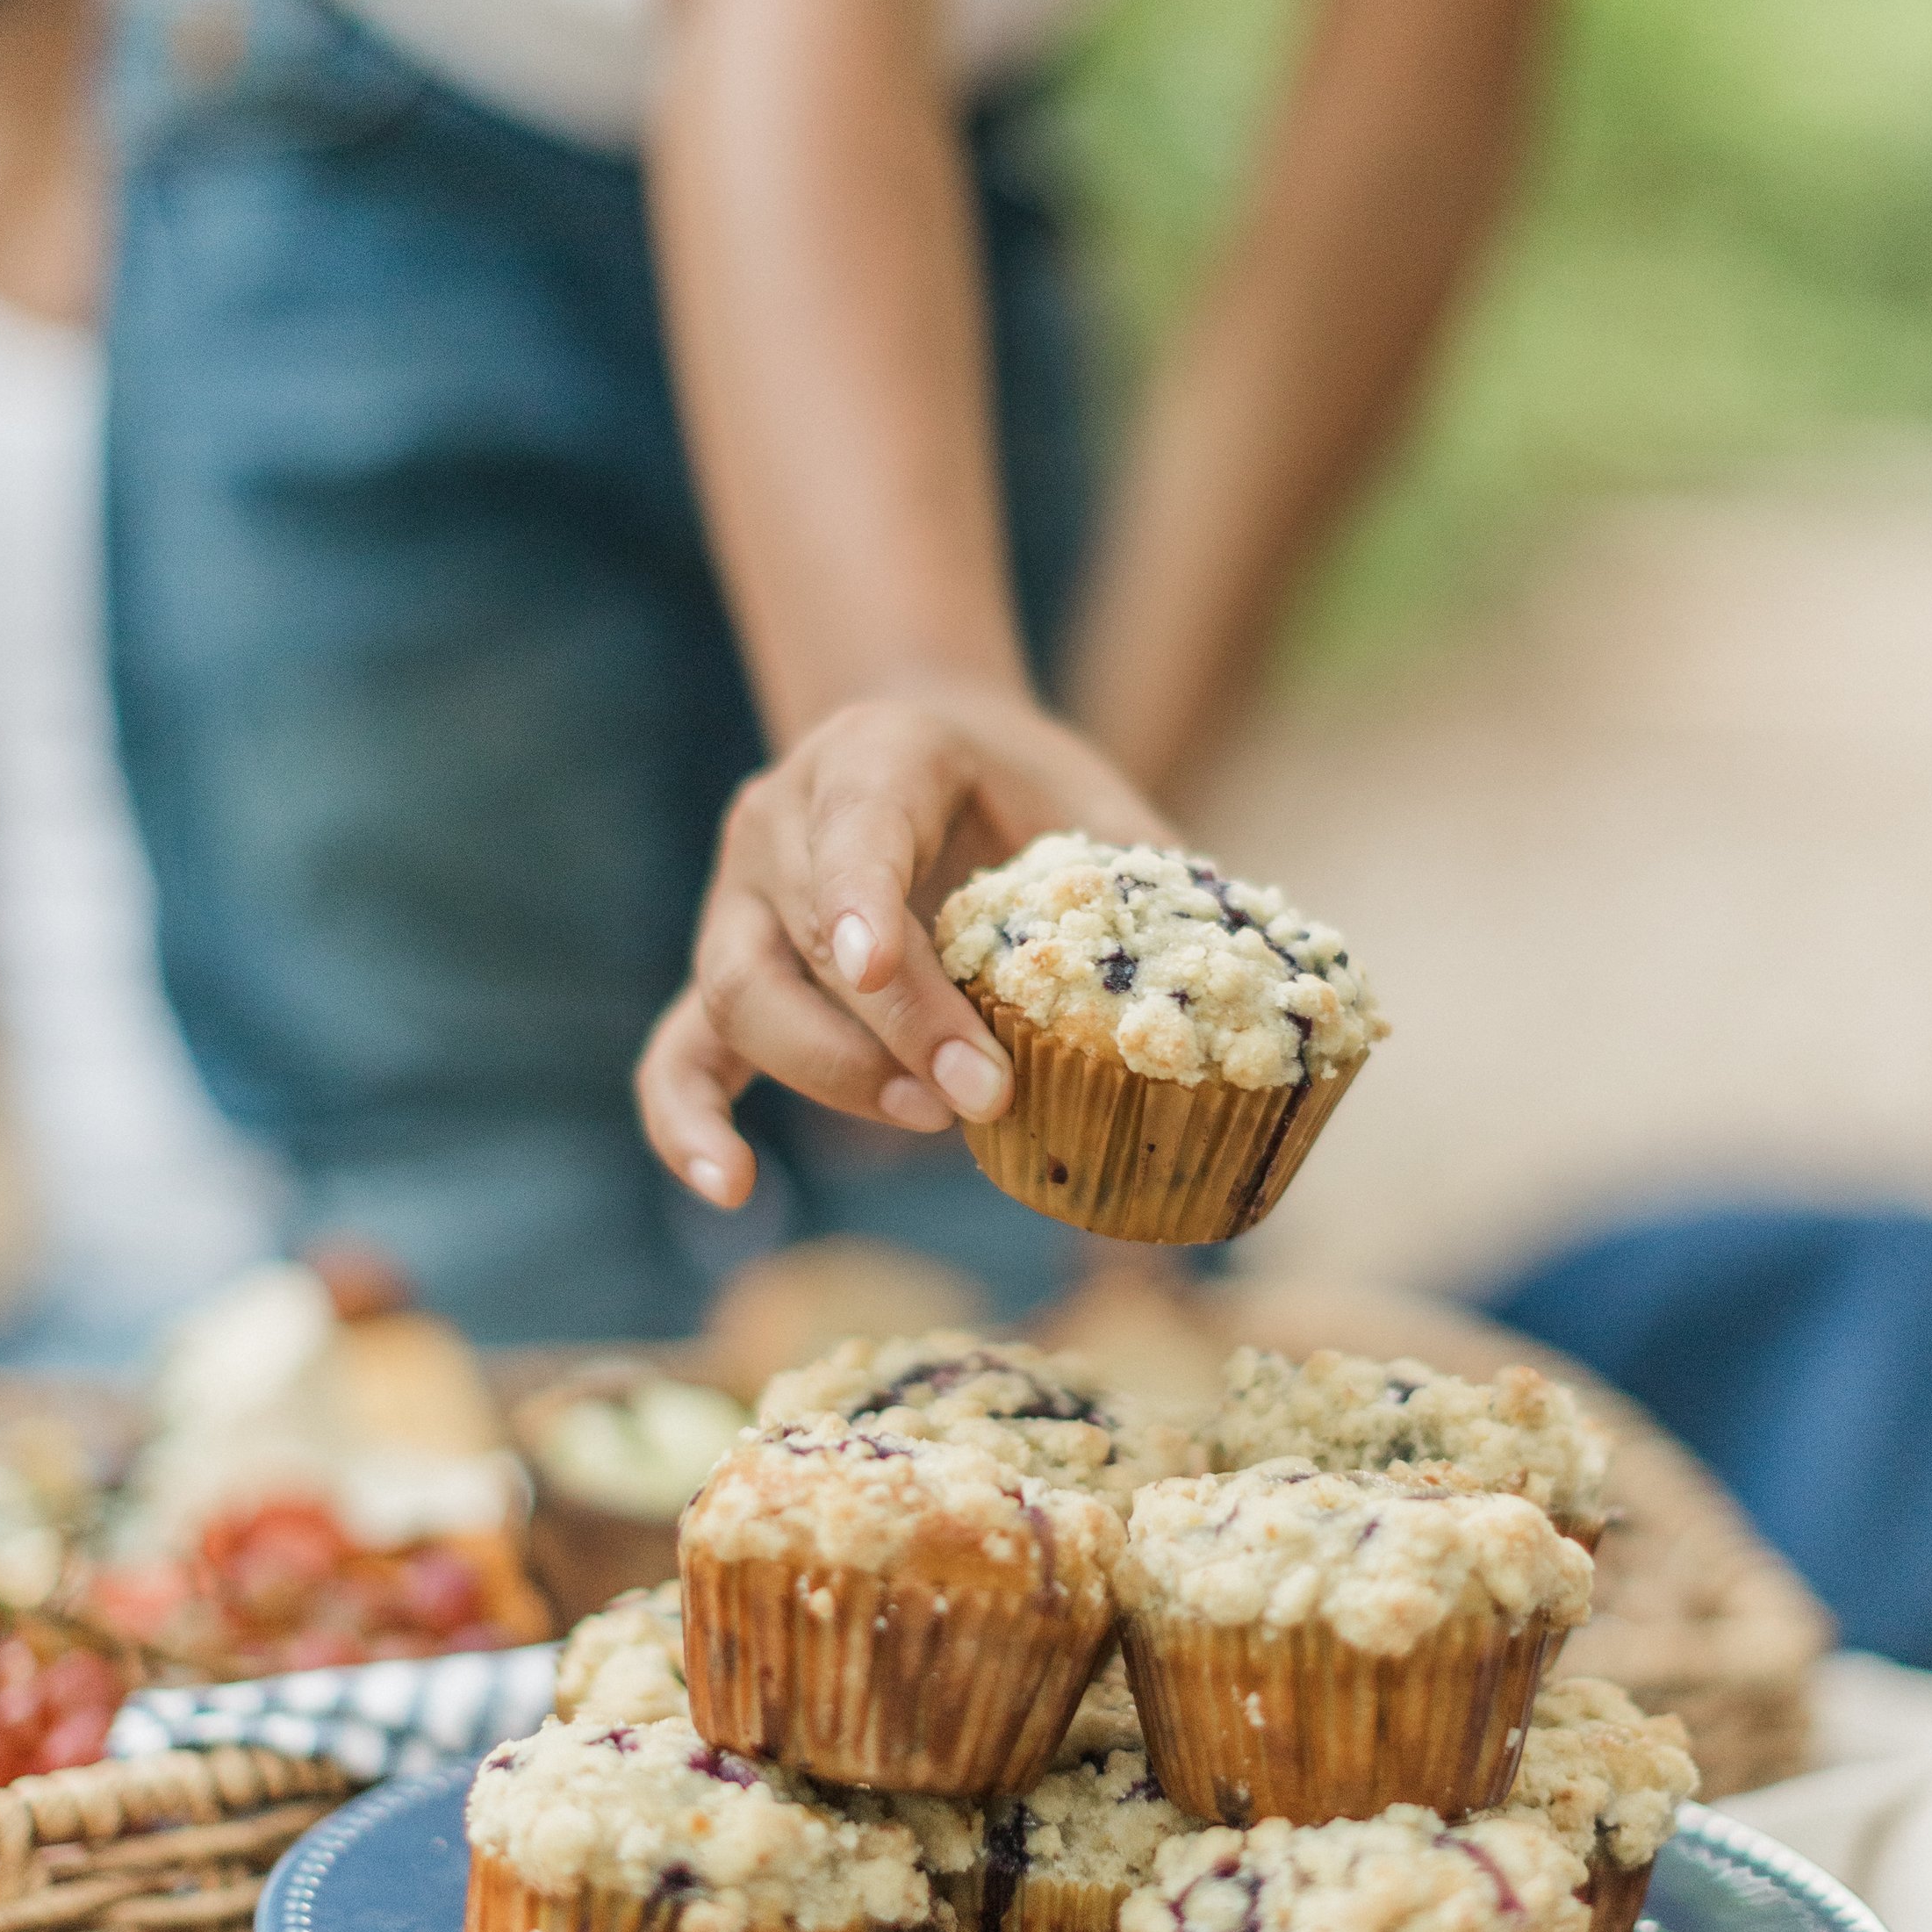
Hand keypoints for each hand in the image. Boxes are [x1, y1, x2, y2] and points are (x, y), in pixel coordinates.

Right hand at [637, 687, 1172, 1205]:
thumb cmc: (1023, 788)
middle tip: (976, 1098)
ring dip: (827, 1073)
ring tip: (925, 1118)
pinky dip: (687, 1122)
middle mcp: (781, 816)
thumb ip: (1147, 876)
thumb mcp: (1089, 800)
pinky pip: (678, 1050)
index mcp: (876, 753)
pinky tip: (729, 1187)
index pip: (852, 830)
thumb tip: (1253, 986)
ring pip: (736, 993)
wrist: (923, 745)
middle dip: (885, 1026)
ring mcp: (736, 898)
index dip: (858, 901)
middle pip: (797, 934)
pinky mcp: (723, 971)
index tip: (880, 965)